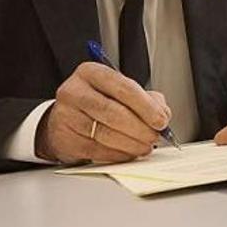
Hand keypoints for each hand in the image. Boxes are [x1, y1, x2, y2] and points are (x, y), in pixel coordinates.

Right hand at [35, 62, 171, 163]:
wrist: (63, 120)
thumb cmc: (97, 102)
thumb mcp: (119, 91)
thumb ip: (146, 98)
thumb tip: (162, 114)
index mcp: (91, 72)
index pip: (124, 88)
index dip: (146, 107)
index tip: (161, 120)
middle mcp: (74, 91)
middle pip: (113, 112)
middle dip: (140, 128)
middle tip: (155, 136)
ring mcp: (66, 116)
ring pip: (105, 134)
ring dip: (132, 144)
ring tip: (145, 146)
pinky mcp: (64, 139)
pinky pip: (97, 150)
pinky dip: (118, 154)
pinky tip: (128, 153)